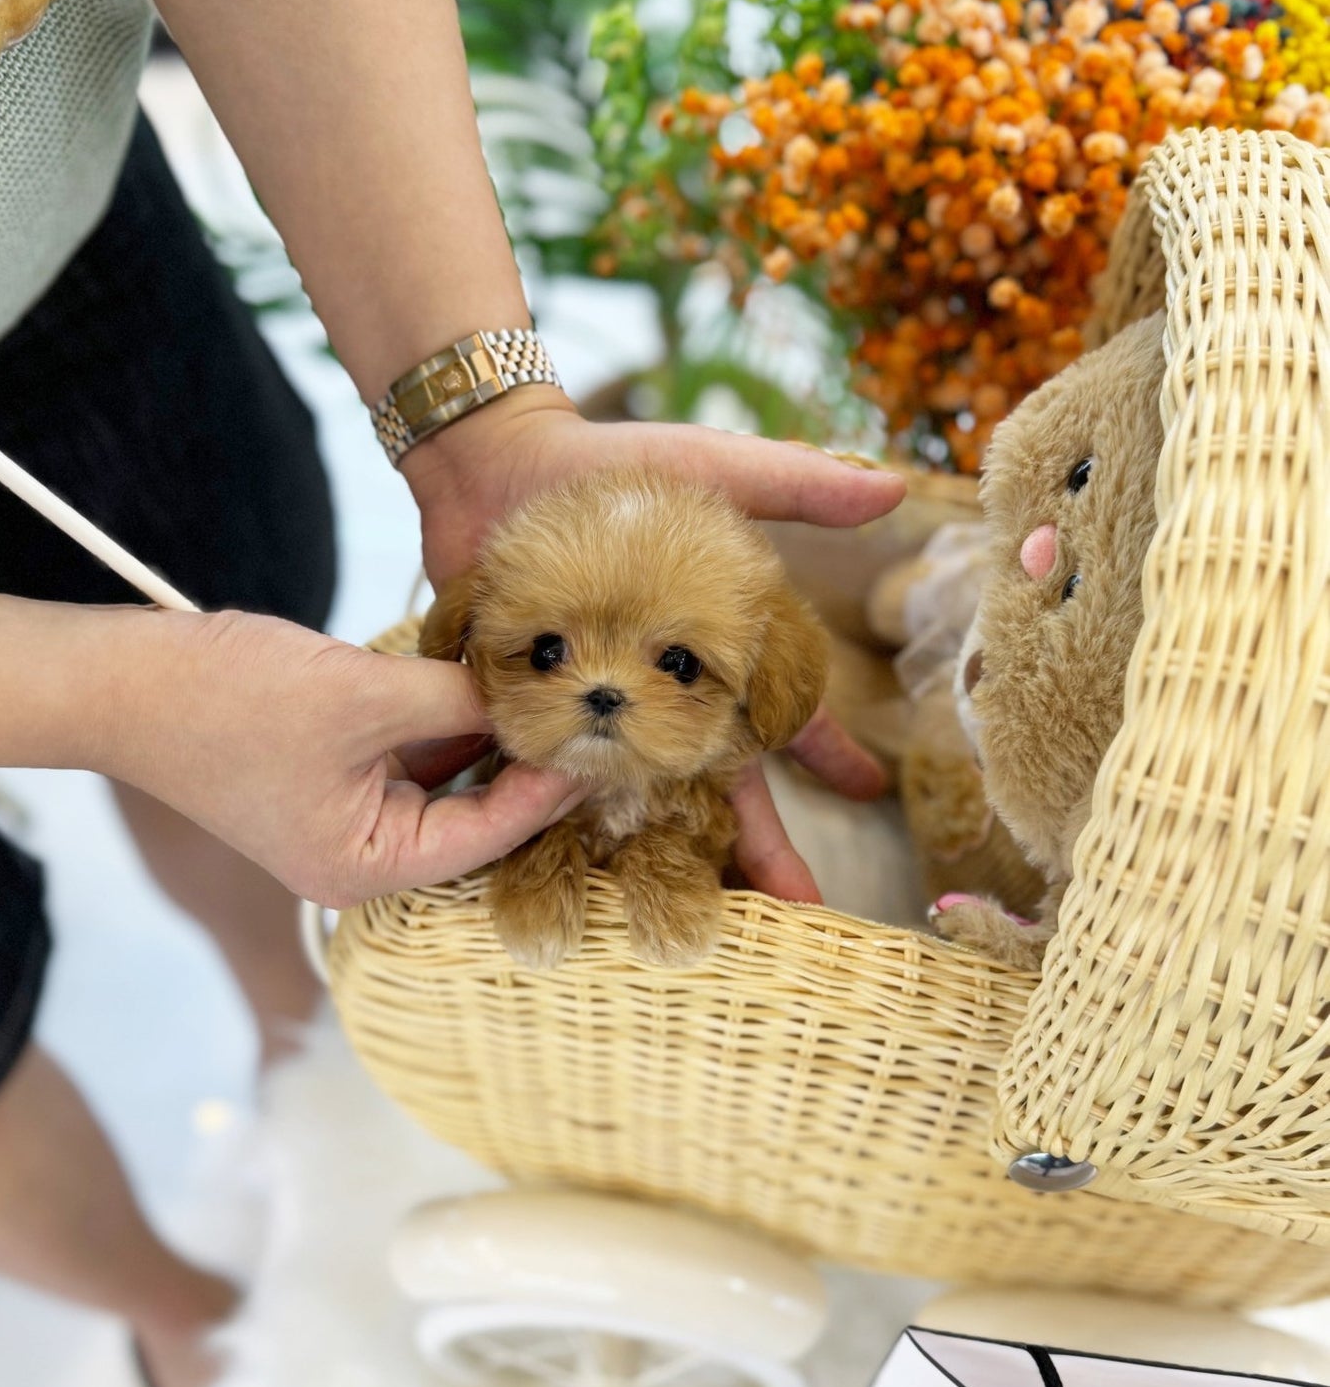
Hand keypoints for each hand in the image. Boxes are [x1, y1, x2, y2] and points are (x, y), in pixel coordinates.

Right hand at [98, 608, 581, 906]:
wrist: (122, 680)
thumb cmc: (227, 700)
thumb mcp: (362, 694)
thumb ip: (454, 699)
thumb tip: (526, 688)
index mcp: (364, 868)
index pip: (485, 836)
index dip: (545, 787)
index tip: (595, 740)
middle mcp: (359, 859)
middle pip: (471, 820)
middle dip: (522, 766)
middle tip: (585, 717)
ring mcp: (342, 821)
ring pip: (443, 784)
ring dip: (485, 739)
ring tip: (544, 691)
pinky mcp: (329, 780)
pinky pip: (408, 759)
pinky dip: (443, 724)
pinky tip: (483, 680)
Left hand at [402, 392, 903, 902]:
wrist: (496, 467)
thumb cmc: (610, 467)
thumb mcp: (710, 471)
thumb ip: (791, 484)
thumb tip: (890, 485)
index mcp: (709, 648)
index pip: (780, 715)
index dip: (825, 754)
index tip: (868, 794)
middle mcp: (657, 691)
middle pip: (714, 782)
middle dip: (755, 844)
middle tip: (791, 907)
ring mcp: (596, 708)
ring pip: (640, 800)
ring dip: (662, 858)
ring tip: (689, 919)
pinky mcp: (533, 713)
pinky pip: (554, 780)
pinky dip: (565, 826)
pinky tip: (575, 886)